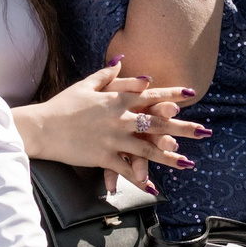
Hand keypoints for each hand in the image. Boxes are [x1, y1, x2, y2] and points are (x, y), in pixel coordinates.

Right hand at [22, 62, 202, 183]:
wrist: (41, 126)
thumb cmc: (63, 104)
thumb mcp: (86, 84)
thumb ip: (108, 73)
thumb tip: (122, 59)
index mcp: (117, 99)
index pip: (150, 95)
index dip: (171, 94)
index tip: (191, 94)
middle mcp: (119, 118)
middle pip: (157, 123)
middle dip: (183, 128)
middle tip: (204, 132)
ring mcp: (112, 138)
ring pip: (147, 149)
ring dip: (169, 157)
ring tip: (189, 163)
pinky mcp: (103, 156)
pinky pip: (125, 169)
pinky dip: (139, 179)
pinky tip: (154, 187)